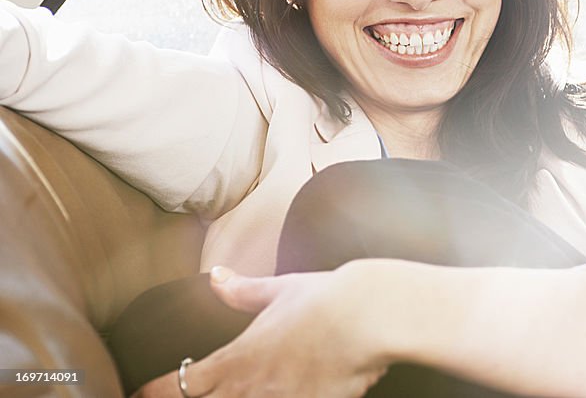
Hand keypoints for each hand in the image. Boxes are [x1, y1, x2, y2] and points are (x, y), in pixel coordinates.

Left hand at [131, 264, 388, 396]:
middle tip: (184, 396)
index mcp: (236, 359)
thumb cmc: (326, 298)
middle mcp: (251, 391)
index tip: (138, 394)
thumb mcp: (280, 290)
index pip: (177, 386)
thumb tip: (216, 277)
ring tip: (242, 395)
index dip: (151, 392)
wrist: (370, 317)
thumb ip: (243, 291)